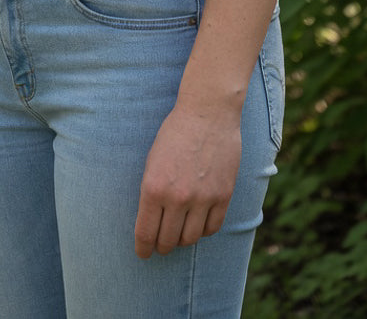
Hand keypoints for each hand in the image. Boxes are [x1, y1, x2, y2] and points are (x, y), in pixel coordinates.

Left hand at [134, 103, 240, 257]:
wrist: (207, 112)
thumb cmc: (175, 133)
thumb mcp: (152, 161)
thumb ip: (152, 193)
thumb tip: (152, 222)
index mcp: (153, 188)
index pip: (146, 234)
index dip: (143, 248)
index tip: (143, 253)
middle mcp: (177, 198)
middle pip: (168, 241)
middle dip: (162, 246)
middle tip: (161, 244)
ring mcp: (202, 198)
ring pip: (190, 239)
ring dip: (182, 240)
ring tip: (180, 233)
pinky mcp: (223, 195)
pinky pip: (212, 228)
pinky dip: (203, 230)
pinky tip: (198, 223)